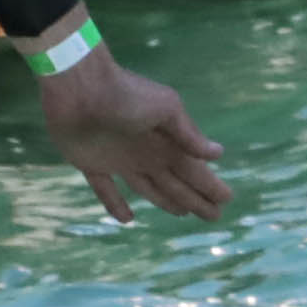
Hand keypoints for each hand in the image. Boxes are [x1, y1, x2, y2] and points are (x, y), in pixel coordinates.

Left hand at [40, 48, 231, 218]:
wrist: (80, 87)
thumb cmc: (126, 95)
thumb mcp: (166, 108)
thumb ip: (188, 134)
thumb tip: (218, 154)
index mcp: (167, 142)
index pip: (195, 171)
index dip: (210, 186)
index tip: (226, 200)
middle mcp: (147, 154)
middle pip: (176, 183)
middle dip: (195, 200)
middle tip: (214, 217)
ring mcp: (120, 159)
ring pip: (148, 189)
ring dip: (166, 201)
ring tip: (182, 213)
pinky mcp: (92, 163)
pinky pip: (106, 190)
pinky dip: (115, 205)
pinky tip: (126, 220)